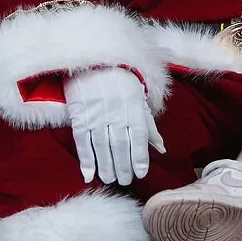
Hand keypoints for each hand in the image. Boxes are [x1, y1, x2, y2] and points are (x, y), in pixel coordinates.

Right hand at [63, 65, 165, 184]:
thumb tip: (161, 149)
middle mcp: (116, 111)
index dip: (139, 157)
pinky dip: (86, 159)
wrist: (94, 59)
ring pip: (102, 146)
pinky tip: (89, 174)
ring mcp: (96, 113)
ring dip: (106, 166)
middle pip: (119, 145)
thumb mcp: (139, 98)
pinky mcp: (79, 113)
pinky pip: (83, 140)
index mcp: (133, 106)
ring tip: (109, 179)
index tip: (140, 173)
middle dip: (123, 166)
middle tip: (124, 181)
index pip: (138, 136)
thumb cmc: (121, 81)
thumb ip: (149, 126)